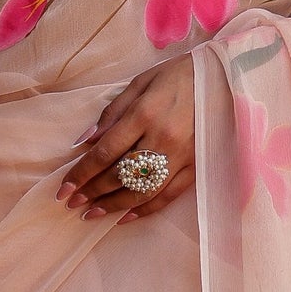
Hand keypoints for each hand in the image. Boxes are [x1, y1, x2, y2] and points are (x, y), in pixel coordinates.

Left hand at [58, 55, 193, 220]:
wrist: (226, 78)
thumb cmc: (179, 75)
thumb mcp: (141, 83)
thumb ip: (112, 113)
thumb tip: (85, 142)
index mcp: (145, 114)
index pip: (105, 152)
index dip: (82, 173)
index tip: (64, 188)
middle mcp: (162, 139)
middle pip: (120, 175)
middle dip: (92, 192)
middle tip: (71, 203)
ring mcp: (182, 157)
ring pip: (142, 191)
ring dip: (114, 206)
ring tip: (92, 213)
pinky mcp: (196, 167)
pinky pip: (168, 196)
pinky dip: (146, 209)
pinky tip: (126, 216)